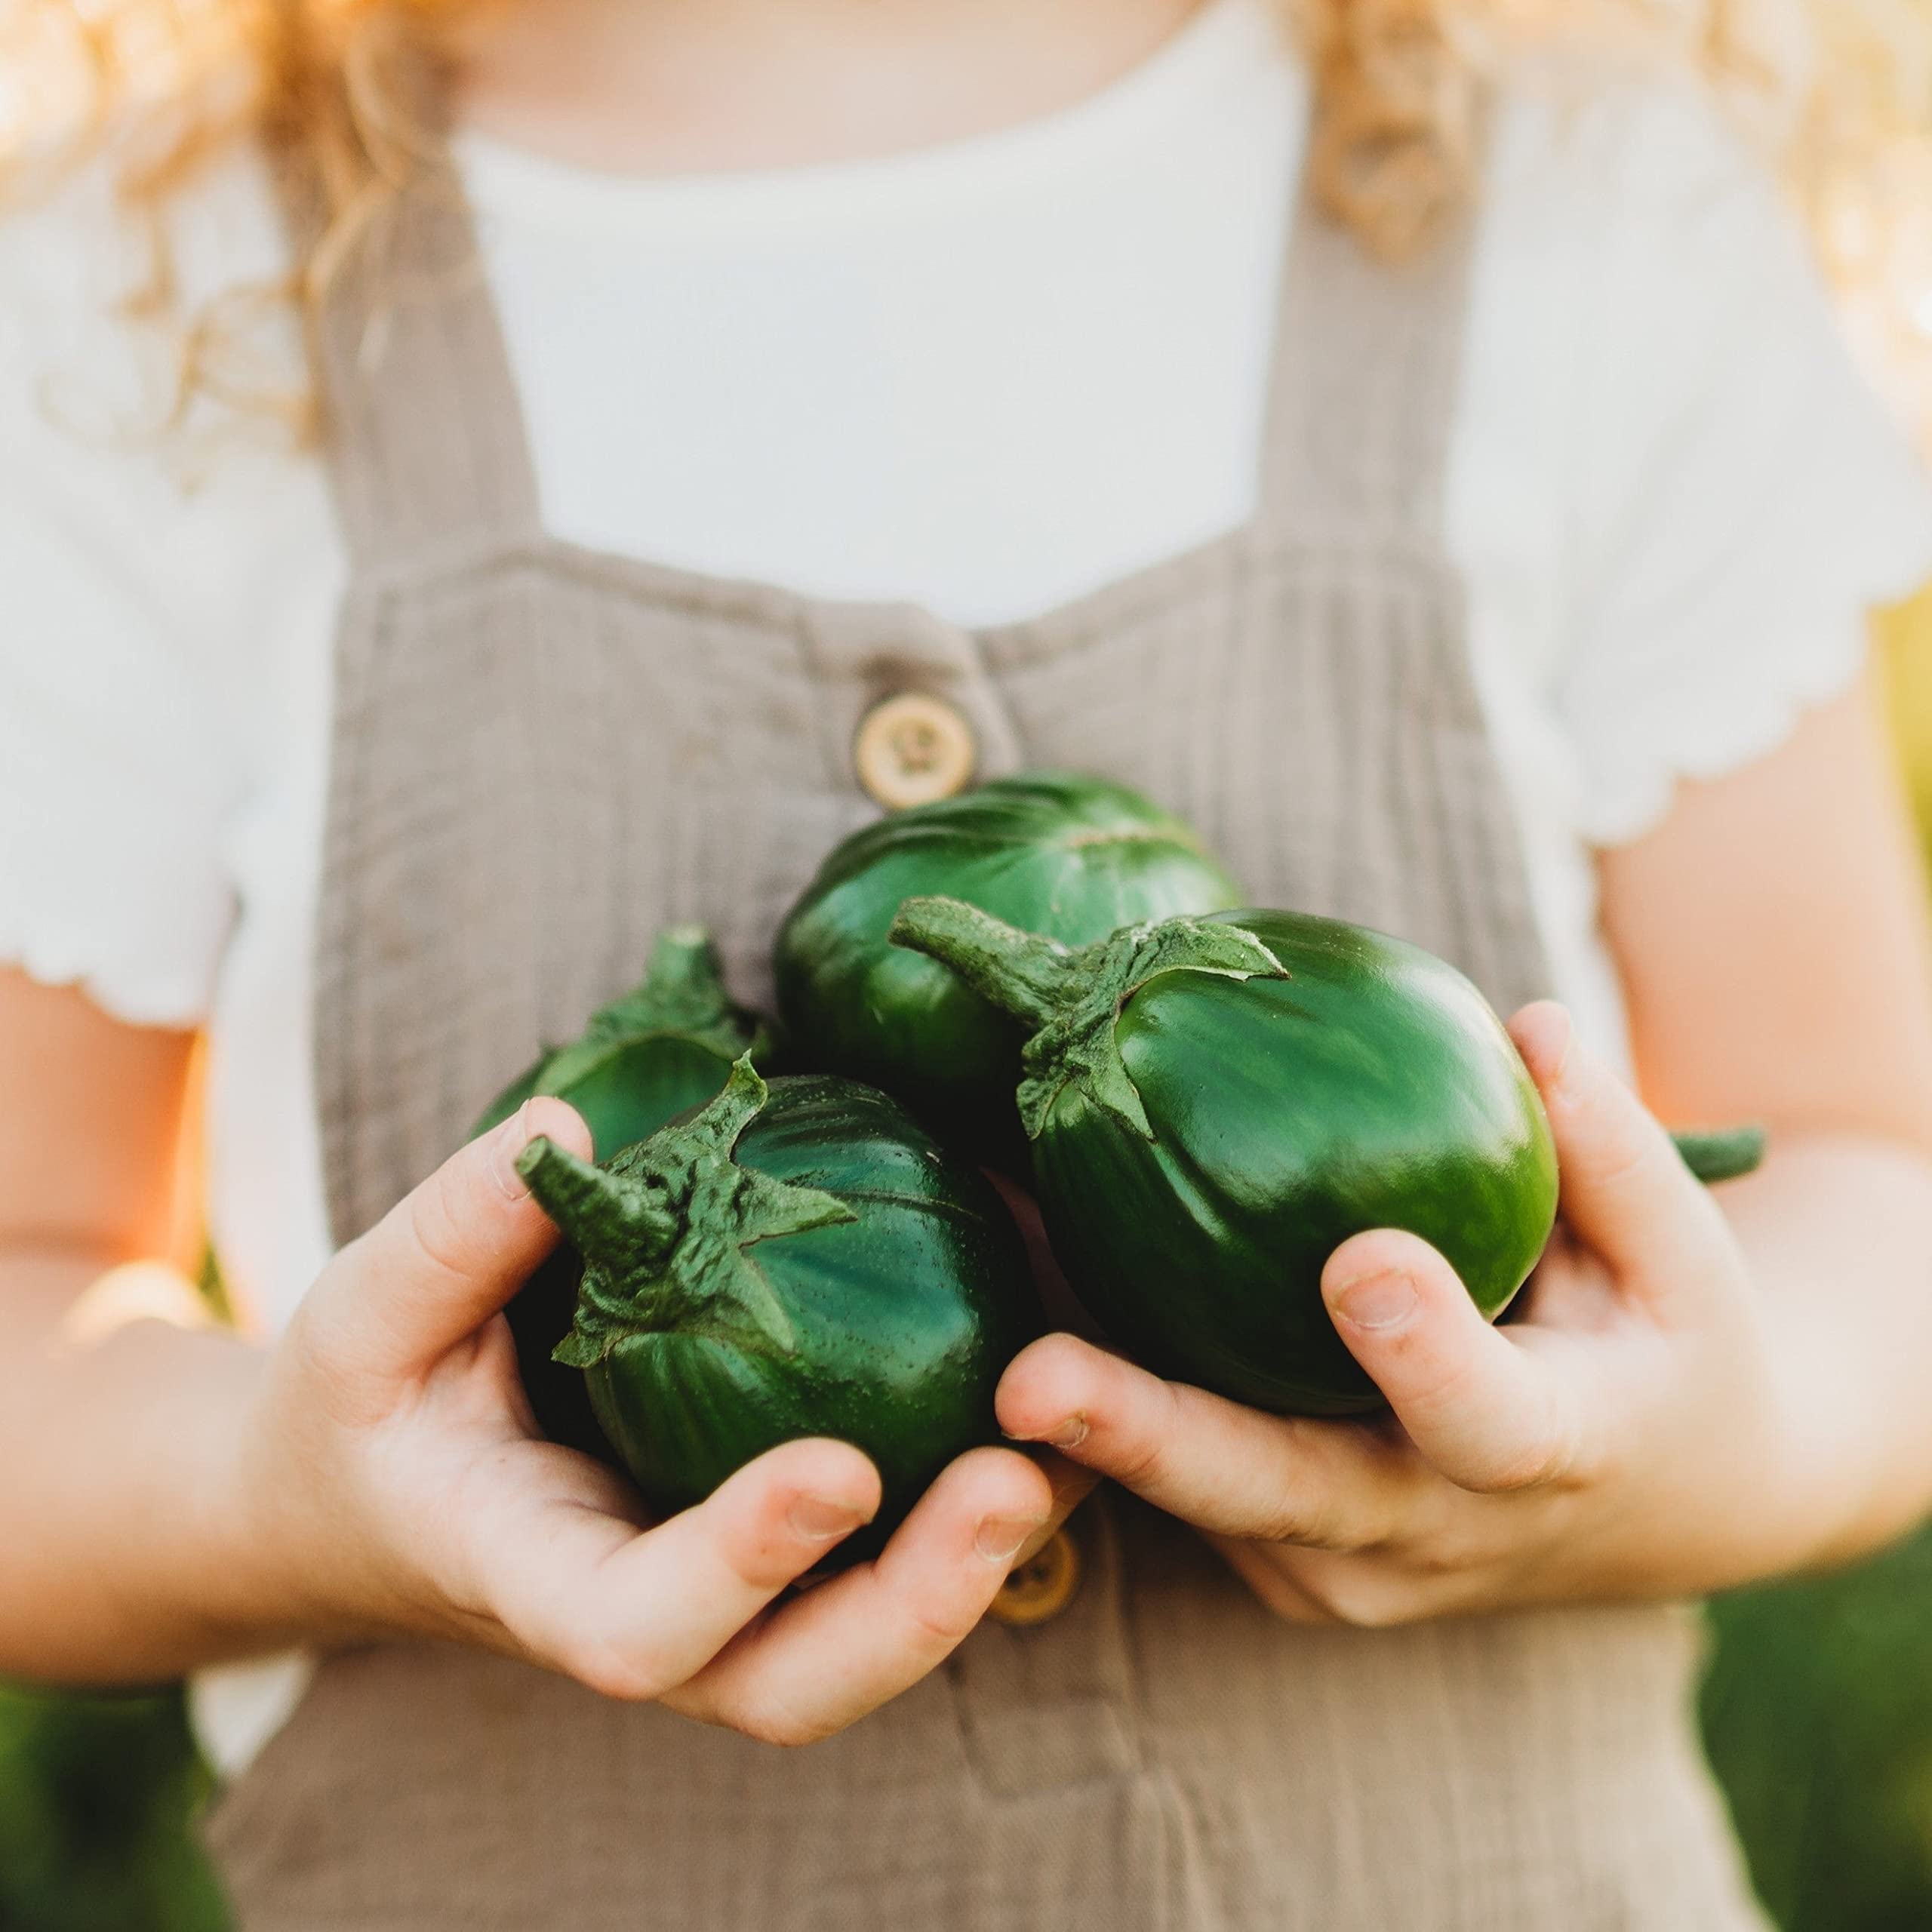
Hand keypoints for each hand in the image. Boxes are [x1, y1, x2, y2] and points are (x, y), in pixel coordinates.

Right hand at [236, 1101, 1068, 1742]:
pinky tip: (1055, 1380)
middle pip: (793, 1681)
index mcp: (533, 1575)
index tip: (839, 1470)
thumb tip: (561, 1131)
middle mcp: (648, 1611)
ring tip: (1080, 1436)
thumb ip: (450, 1236)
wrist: (371, 1488)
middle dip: (917, 1607)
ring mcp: (722, 1593)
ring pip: (864, 1633)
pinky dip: (974, 1490)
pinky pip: (885, 1542)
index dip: (741, 1567)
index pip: (636, 1627)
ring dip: (982, 1558)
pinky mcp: (770, 1537)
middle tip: (1022, 1485)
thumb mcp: (363, 1314)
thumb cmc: (367, 1403)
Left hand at [996, 1003, 1827, 1625]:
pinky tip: (1017, 1282)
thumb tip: (1528, 1024)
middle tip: (1026, 1384)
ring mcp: (1345, 1566)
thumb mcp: (1684, 1253)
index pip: (1492, 1423)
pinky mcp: (1280, 1556)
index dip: (1428, 1356)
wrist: (1664, 1501)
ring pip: (1197, 1498)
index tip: (1363, 1264)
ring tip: (974, 1288)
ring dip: (1076, 1412)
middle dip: (1146, 1443)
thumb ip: (1610, 1148)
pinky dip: (1099, 1401)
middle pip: (1280, 1494)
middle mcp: (1435, 1537)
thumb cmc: (1667, 1346)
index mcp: (1557, 1457)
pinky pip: (1182, 1486)